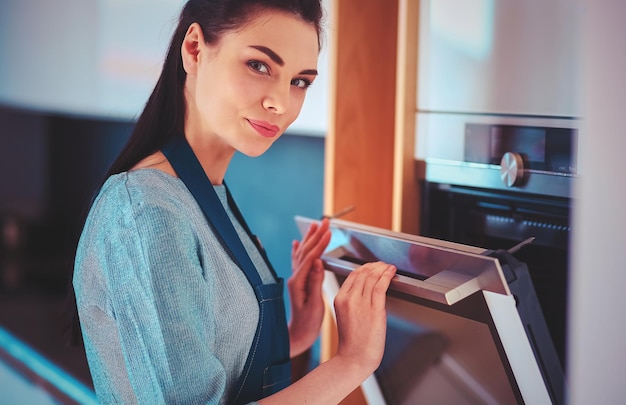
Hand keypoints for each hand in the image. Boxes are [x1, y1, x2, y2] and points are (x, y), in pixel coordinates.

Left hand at [287, 218, 331, 356]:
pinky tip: (297, 242)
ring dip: (309, 238)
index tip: (329, 233)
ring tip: (314, 225)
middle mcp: (294, 278)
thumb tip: (318, 263)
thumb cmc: (308, 324)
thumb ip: (315, 283)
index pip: (311, 258)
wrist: (298, 335)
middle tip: (325, 222)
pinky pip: (298, 261)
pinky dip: (299, 249)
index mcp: (299, 283)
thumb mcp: (315, 306)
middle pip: (306, 251)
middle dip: (316, 235)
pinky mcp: (298, 282)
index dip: (320, 244)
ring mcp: (295, 279)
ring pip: (302, 253)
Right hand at [334, 261, 395, 375]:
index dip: (365, 267)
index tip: (373, 266)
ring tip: (388, 267)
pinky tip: (392, 272)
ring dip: (382, 269)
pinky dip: (387, 276)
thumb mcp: (345, 316)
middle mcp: (349, 298)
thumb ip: (352, 301)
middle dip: (375, 266)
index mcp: (339, 299)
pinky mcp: (374, 310)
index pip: (353, 275)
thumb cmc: (352, 342)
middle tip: (382, 265)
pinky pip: (381, 286)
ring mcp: (361, 303)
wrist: (354, 358)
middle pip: (363, 273)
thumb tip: (366, 289)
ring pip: (372, 277)